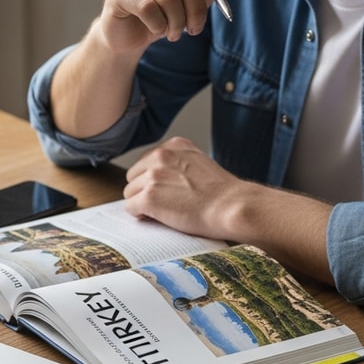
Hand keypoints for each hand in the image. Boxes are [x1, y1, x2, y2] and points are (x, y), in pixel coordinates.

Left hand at [123, 137, 335, 283]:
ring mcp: (153, 175)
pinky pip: (131, 208)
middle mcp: (161, 155)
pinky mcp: (149, 197)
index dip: (154, 180)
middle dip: (144, 191)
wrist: (232, 208)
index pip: (147, 162)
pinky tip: (160, 218)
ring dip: (143, 204)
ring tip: (166, 212)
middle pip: (134, 176)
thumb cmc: (222, 194)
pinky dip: (142, 216)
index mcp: (174, 145)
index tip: (169, 191)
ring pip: (130, 193)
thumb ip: (178, 165)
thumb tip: (156, 179)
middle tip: (166, 204)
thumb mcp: (200, 164)